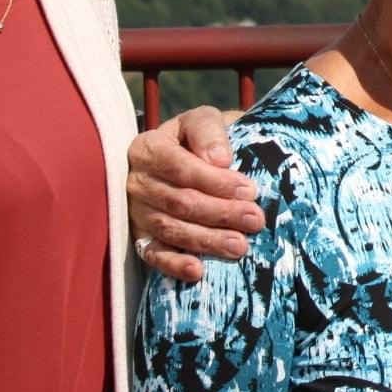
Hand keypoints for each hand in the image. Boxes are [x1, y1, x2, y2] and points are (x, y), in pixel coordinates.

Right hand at [126, 105, 260, 280]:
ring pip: (171, 229)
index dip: (215, 181)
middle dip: (220, 213)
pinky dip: (174, 264)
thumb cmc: (199, 137)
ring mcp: (137, 212)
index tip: (249, 190)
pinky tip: (198, 271)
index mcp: (149, 148)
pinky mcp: (141, 237)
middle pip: (179, 202)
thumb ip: (208, 131)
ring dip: (207, 241)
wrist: (186, 153)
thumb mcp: (203, 120)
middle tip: (254, 220)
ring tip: (240, 246)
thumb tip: (220, 159)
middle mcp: (137, 182)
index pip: (180, 167)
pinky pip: (153, 254)